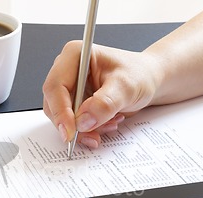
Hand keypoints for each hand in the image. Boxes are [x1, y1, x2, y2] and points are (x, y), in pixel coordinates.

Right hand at [42, 41, 160, 147]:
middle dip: (73, 124)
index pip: (55, 86)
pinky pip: (71, 123)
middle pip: (54, 104)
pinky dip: (87, 130)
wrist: (148, 81)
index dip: (60, 111)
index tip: (71, 131)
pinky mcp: (73, 103)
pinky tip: (106, 124)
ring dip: (83, 129)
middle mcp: (67, 71)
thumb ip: (105, 103)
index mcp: (74, 55)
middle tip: (92, 136)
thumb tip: (82, 121)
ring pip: (61, 117)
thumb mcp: (126, 87)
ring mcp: (69, 88)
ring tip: (109, 124)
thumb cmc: (139, 75)